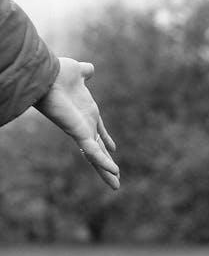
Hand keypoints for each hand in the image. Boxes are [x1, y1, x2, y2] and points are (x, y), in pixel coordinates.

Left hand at [35, 58, 119, 188]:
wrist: (46, 74)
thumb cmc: (57, 73)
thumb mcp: (77, 73)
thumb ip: (85, 73)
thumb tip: (90, 69)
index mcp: (86, 113)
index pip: (98, 131)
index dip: (106, 140)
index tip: (113, 149)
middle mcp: (84, 125)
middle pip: (98, 150)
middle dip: (107, 166)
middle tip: (115, 180)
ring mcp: (81, 131)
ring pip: (96, 157)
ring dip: (106, 172)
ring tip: (116, 187)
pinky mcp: (78, 133)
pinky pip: (93, 151)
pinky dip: (103, 162)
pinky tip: (114, 171)